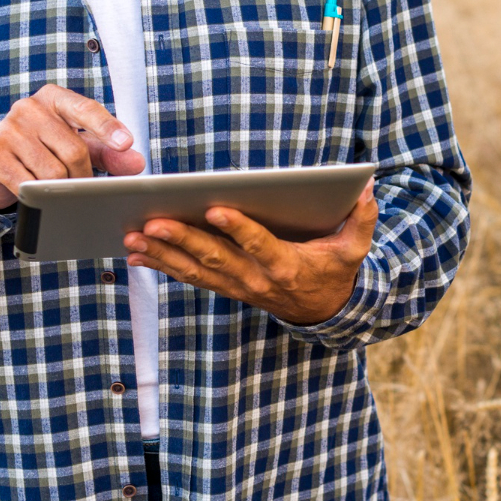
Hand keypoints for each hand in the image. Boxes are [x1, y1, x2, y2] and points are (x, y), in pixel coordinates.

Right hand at [0, 84, 145, 210]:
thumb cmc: (45, 147)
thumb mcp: (78, 143)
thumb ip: (108, 151)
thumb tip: (137, 163)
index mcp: (55, 98)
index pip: (85, 109)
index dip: (107, 127)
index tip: (126, 143)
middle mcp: (30, 108)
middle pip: (74, 151)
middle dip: (83, 175)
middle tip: (82, 185)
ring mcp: (9, 130)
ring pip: (53, 173)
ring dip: (61, 188)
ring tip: (57, 187)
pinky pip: (28, 185)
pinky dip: (38, 194)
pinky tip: (35, 190)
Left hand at [123, 185, 378, 324]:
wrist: (326, 312)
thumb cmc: (337, 271)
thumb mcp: (356, 248)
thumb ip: (362, 219)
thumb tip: (367, 188)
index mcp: (287, 266)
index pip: (259, 245)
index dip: (237, 228)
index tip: (214, 208)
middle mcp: (258, 279)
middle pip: (216, 258)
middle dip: (182, 240)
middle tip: (152, 223)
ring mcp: (239, 287)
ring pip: (196, 271)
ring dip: (163, 255)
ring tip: (133, 237)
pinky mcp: (227, 288)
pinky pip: (191, 278)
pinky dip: (163, 266)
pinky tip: (138, 253)